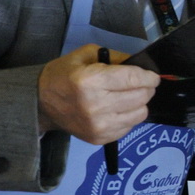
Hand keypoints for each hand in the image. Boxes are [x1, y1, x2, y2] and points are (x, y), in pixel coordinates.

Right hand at [37, 45, 159, 145]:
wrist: (41, 102)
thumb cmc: (64, 74)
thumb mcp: (87, 55)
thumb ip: (116, 58)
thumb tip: (142, 66)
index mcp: (91, 81)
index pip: (134, 80)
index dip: (149, 77)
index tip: (153, 77)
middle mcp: (96, 106)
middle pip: (141, 97)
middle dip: (146, 88)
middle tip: (139, 84)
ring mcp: (98, 125)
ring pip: (140, 114)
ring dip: (139, 104)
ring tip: (127, 97)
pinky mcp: (100, 139)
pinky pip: (129, 127)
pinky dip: (128, 117)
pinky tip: (117, 109)